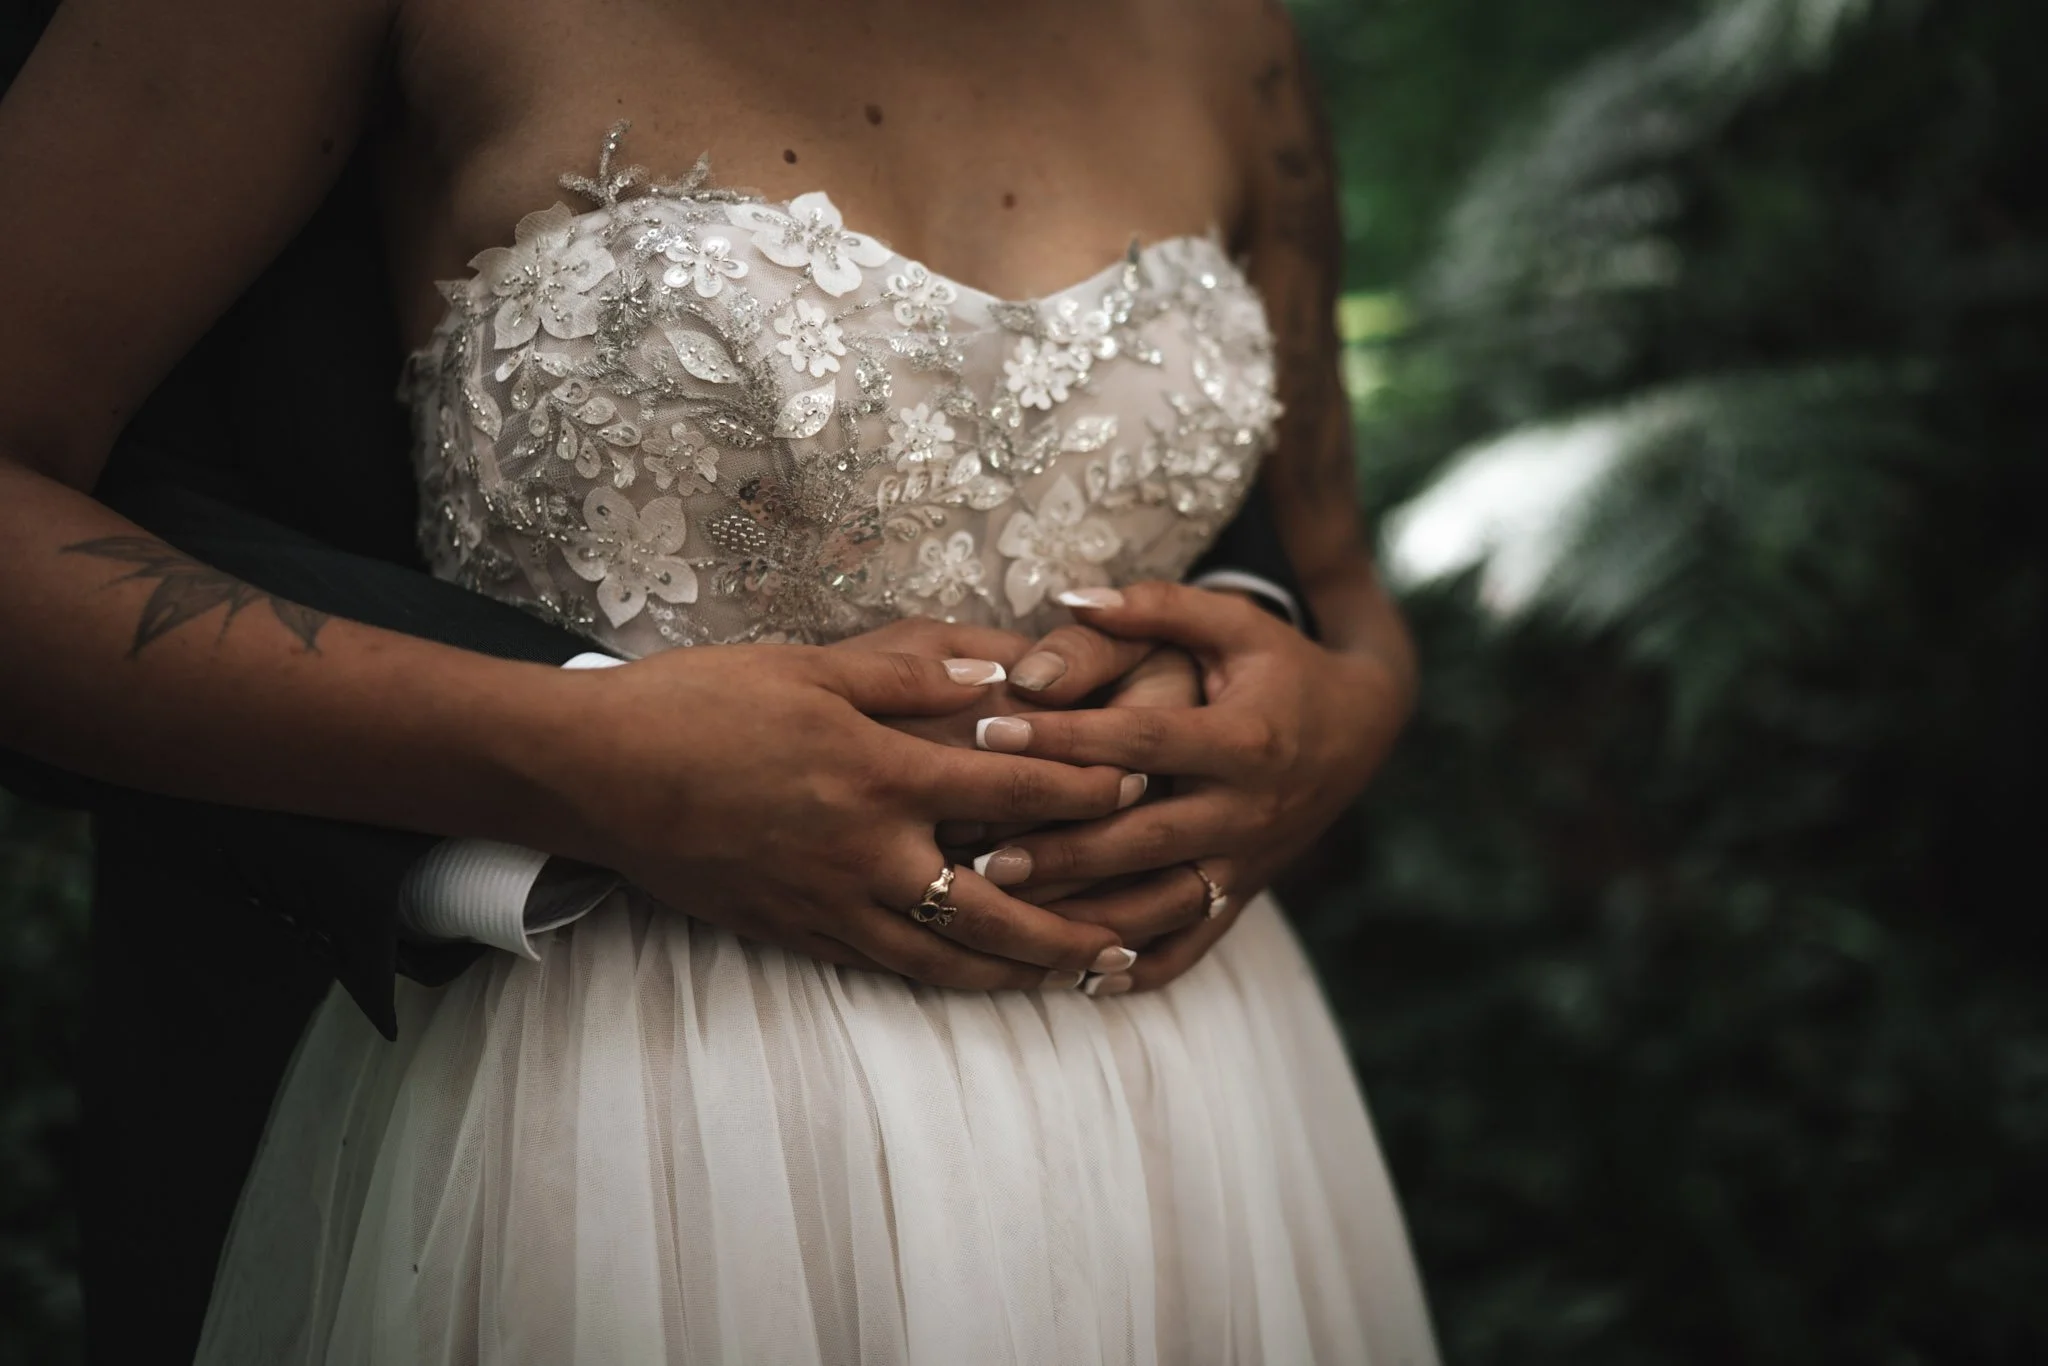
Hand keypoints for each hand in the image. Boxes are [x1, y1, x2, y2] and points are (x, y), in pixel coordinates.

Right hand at [516, 642, 1147, 989]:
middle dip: (1078, 924)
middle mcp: (866, 855)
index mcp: (878, 775)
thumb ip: (911, 672)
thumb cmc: (699, 703)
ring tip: (1082, 975)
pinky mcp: (795, 933)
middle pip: (998, 907)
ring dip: (1023, 970)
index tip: (1141, 783)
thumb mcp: (810, 667)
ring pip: (949, 958)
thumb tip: (1003, 670)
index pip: (1011, 791)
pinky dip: (946, 977)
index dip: (1085, 788)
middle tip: (1142, 932)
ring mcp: (830, 906)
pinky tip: (978, 978)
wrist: (597, 773)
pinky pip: (887, 969)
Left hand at [973, 581, 1411, 991]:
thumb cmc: (1279, 666)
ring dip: (1082, 918)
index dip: (1065, 736)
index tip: (988, 729)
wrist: (1361, 732)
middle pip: (1142, 839)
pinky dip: (1136, 969)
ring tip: (1007, 914)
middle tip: (979, 855)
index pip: (1141, 740)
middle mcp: (1248, 810)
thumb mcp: (1232, 624)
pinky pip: (1190, 950)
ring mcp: (1247, 865)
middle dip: (1060, 850)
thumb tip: (1069, 596)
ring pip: (1158, 908)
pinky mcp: (1242, 899)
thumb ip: (1154, 608)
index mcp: (1246, 738)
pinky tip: (1074, 975)